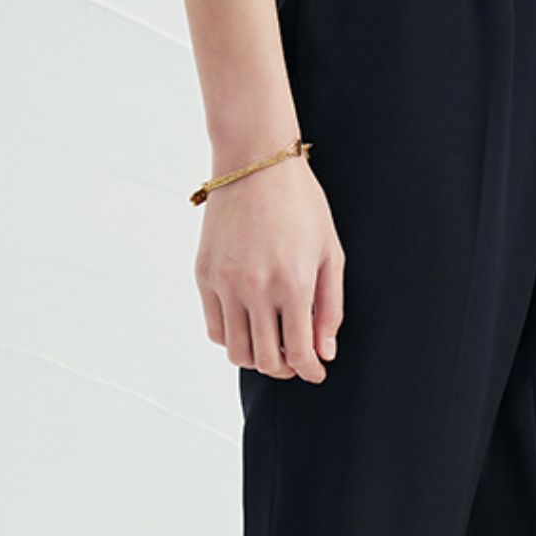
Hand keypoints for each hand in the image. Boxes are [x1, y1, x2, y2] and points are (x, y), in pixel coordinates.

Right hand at [195, 152, 344, 382]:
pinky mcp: (204, 275)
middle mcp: (256, 289)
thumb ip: (330, 307)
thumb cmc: (301, 203)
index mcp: (293, 285)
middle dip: (286, 369)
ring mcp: (225, 284)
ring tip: (272, 343)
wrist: (255, 163)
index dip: (311, 371)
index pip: (299, 353)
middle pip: (266, 360)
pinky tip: (249, 324)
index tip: (316, 372)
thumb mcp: (330, 252)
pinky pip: (214, 327)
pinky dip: (232, 337)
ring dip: (257, 357)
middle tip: (296, 360)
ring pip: (236, 351)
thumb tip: (325, 352)